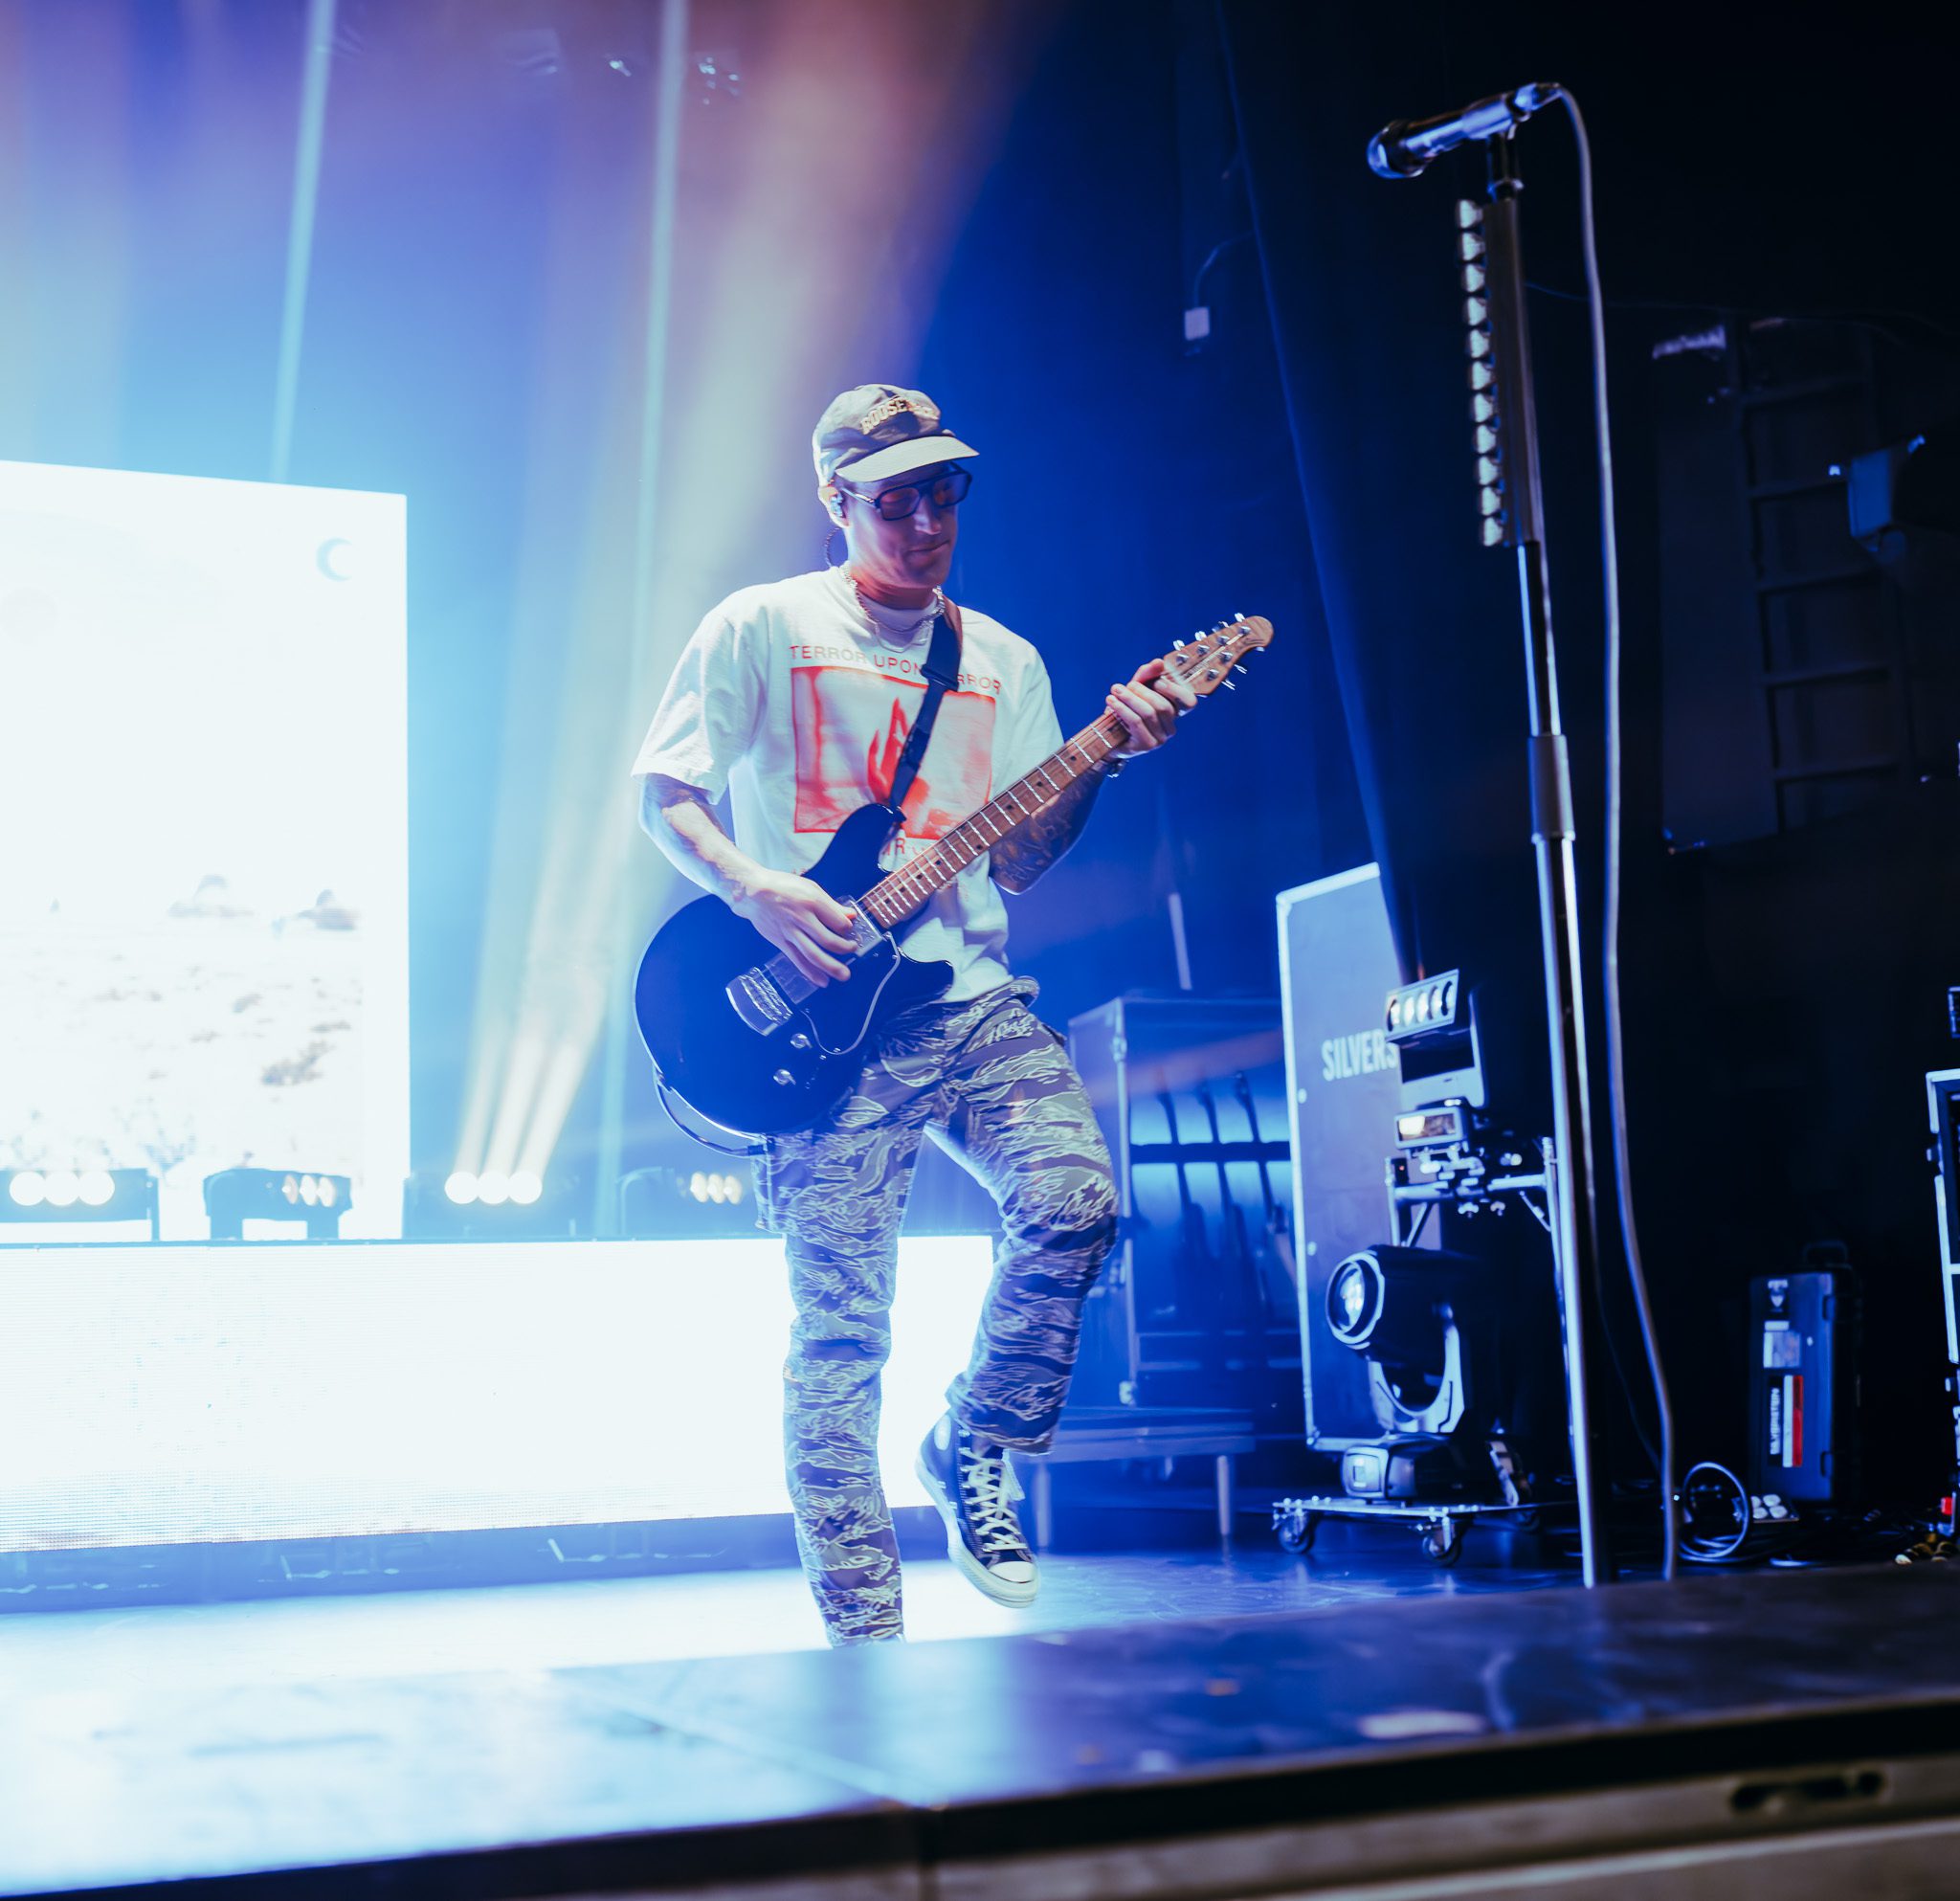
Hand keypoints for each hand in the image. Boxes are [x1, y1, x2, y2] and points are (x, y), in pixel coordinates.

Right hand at [731, 868, 857, 985]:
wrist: (753, 893)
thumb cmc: (783, 887)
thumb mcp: (811, 888)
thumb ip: (832, 905)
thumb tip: (852, 916)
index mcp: (811, 902)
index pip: (837, 921)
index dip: (848, 928)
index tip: (850, 930)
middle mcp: (801, 918)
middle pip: (827, 940)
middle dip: (845, 949)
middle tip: (853, 950)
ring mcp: (789, 932)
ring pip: (813, 954)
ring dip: (831, 967)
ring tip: (844, 975)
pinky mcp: (780, 942)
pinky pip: (797, 960)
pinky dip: (810, 972)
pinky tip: (822, 981)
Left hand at [1107, 657, 1196, 757]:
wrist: (1107, 734)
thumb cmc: (1126, 708)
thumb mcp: (1137, 687)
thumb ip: (1148, 674)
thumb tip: (1159, 662)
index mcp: (1175, 713)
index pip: (1189, 702)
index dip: (1173, 689)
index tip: (1155, 681)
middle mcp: (1171, 728)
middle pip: (1163, 705)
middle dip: (1142, 691)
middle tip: (1125, 686)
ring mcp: (1160, 739)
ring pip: (1149, 713)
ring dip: (1129, 698)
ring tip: (1115, 690)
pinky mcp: (1146, 745)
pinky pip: (1136, 722)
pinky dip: (1122, 708)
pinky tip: (1111, 701)